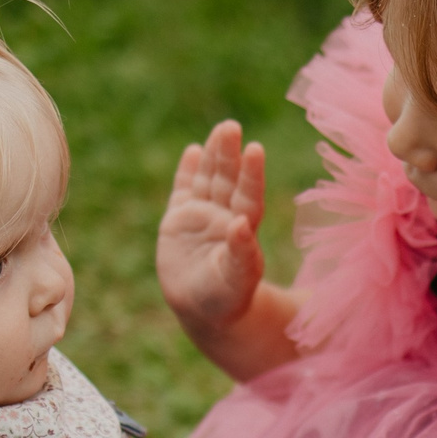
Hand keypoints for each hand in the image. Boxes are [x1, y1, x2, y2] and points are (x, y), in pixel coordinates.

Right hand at [158, 119, 267, 336]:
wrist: (204, 310)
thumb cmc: (228, 299)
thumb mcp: (236, 280)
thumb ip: (241, 253)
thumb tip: (242, 224)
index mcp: (243, 230)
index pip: (249, 196)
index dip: (252, 174)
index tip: (256, 149)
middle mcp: (225, 216)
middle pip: (228, 180)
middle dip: (229, 154)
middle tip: (232, 127)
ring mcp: (202, 215)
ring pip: (208, 180)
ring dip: (213, 155)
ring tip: (221, 130)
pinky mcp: (180, 220)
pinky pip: (184, 190)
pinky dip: (187, 172)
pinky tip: (194, 150)